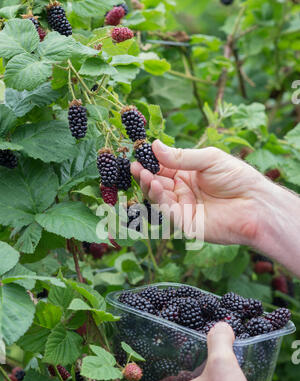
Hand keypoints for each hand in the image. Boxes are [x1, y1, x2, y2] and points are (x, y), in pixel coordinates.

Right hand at [131, 141, 267, 244]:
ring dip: (148, 185)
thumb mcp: (209, 159)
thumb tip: (154, 146)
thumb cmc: (237, 178)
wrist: (255, 205)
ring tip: (142, 173)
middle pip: (156, 182)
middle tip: (134, 165)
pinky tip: (154, 185)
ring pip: (158, 197)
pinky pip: (166, 210)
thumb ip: (181, 156)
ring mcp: (182, 207)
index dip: (150, 161)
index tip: (138, 153)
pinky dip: (158, 198)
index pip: (163, 166)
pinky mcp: (184, 222)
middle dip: (144, 174)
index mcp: (188, 174)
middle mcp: (182, 191)